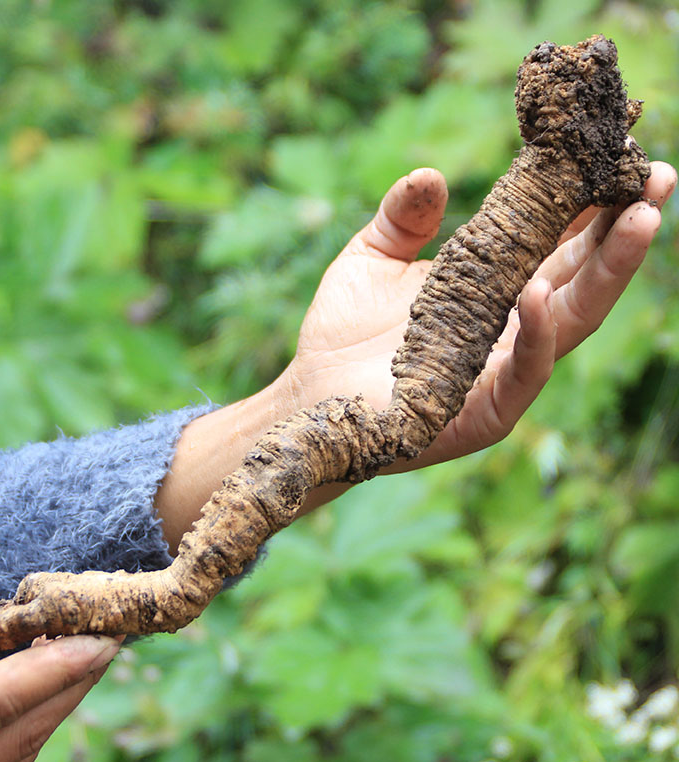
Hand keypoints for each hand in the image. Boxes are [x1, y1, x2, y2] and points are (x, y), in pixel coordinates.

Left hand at [283, 161, 676, 469]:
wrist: (310, 394)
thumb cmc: (342, 333)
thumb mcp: (371, 259)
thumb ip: (402, 219)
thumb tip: (430, 175)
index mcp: (491, 292)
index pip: (554, 244)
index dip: (588, 204)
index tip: (619, 155)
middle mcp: (508, 329)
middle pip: (579, 279)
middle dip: (622, 231)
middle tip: (657, 178)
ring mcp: (501, 373)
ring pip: (571, 322)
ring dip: (608, 273)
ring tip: (638, 218)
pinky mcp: (483, 413)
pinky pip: (522, 374)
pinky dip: (537, 335)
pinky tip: (538, 292)